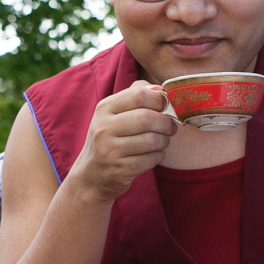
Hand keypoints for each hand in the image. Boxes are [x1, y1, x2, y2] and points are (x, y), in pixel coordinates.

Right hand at [68, 81, 179, 201]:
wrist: (92, 175)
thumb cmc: (110, 139)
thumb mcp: (113, 114)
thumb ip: (134, 96)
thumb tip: (160, 89)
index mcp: (104, 108)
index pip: (138, 95)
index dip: (159, 99)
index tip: (166, 107)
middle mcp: (103, 128)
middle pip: (147, 118)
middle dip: (166, 123)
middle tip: (171, 127)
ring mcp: (109, 150)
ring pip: (152, 140)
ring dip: (164, 141)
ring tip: (162, 141)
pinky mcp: (119, 170)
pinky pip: (151, 159)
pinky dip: (158, 156)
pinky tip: (152, 155)